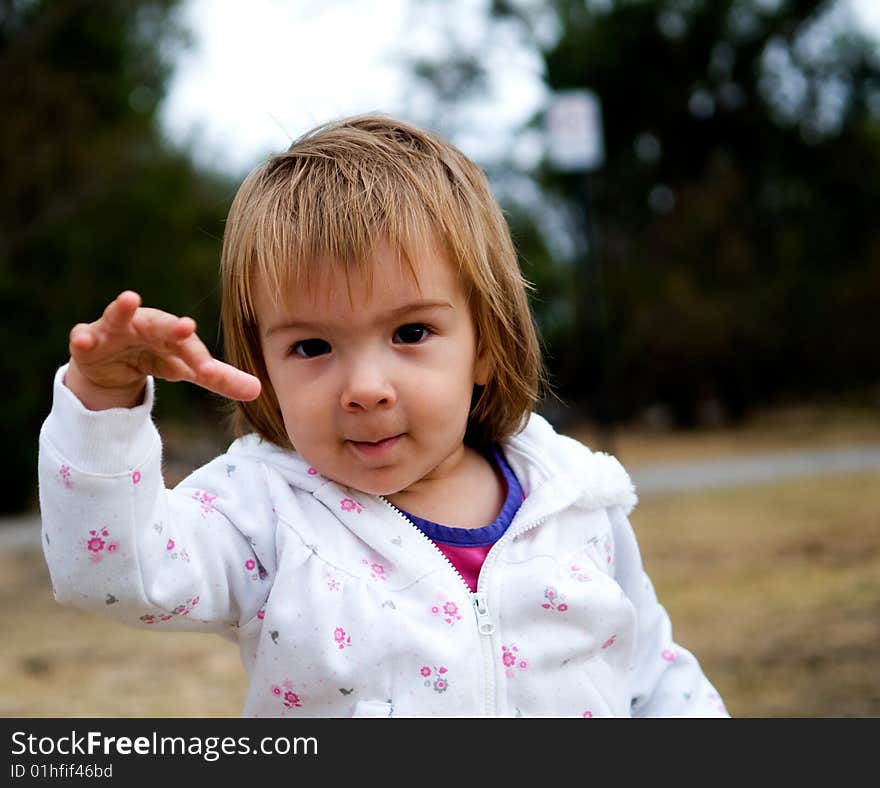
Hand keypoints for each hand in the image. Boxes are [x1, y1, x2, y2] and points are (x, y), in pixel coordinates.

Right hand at [66, 291, 261, 409]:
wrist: (112, 363)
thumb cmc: (156, 357)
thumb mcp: (186, 370)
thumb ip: (219, 379)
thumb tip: (259, 391)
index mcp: (173, 336)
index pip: (190, 348)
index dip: (200, 360)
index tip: (211, 374)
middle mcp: (147, 327)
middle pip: (161, 325)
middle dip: (173, 327)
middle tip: (188, 326)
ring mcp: (116, 332)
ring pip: (119, 317)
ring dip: (123, 309)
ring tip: (129, 298)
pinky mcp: (89, 341)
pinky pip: (83, 337)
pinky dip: (81, 337)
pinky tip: (81, 339)